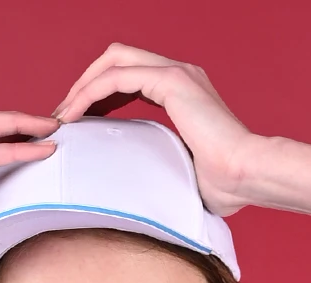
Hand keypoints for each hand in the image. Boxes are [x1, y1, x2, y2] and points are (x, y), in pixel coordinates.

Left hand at [53, 44, 263, 214]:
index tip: (80, 124)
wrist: (247, 175)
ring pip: (113, 62)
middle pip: (116, 60)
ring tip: (63, 117)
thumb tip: (146, 194)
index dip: (100, 95)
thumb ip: (163, 166)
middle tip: (64, 117)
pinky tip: (74, 117)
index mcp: (182, 90)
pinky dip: (90, 94)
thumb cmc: (225, 185)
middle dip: (85, 84)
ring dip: (83, 87)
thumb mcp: (183, 171)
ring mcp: (175, 72)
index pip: (129, 76)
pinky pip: (117, 77)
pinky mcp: (171, 80)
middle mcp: (177, 73)